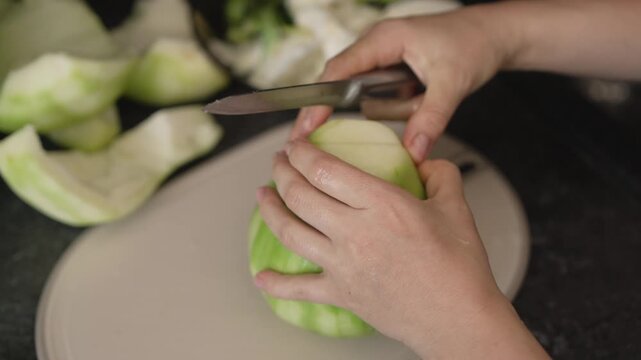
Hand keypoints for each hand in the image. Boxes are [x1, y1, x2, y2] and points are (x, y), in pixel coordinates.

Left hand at [254, 140, 547, 358]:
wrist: (459, 319)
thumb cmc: (459, 268)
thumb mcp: (456, 208)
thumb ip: (440, 174)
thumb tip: (426, 161)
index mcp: (382, 205)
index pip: (325, 169)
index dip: (302, 152)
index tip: (296, 145)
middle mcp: (355, 232)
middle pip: (300, 195)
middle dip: (282, 172)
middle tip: (278, 162)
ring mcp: (343, 265)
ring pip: (290, 233)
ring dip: (270, 210)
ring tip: (262, 196)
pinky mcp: (342, 293)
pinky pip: (300, 289)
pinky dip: (276, 284)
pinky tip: (261, 278)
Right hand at [289, 7, 513, 161]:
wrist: (493, 33)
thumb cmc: (474, 44)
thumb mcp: (453, 84)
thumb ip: (432, 118)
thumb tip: (414, 152)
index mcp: (385, 39)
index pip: (339, 70)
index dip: (319, 100)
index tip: (306, 127)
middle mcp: (377, 43)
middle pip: (336, 78)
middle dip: (318, 108)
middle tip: (302, 141)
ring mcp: (383, 55)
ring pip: (351, 84)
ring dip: (339, 109)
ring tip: (317, 138)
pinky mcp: (391, 67)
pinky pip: (369, 89)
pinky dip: (362, 107)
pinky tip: (352, 130)